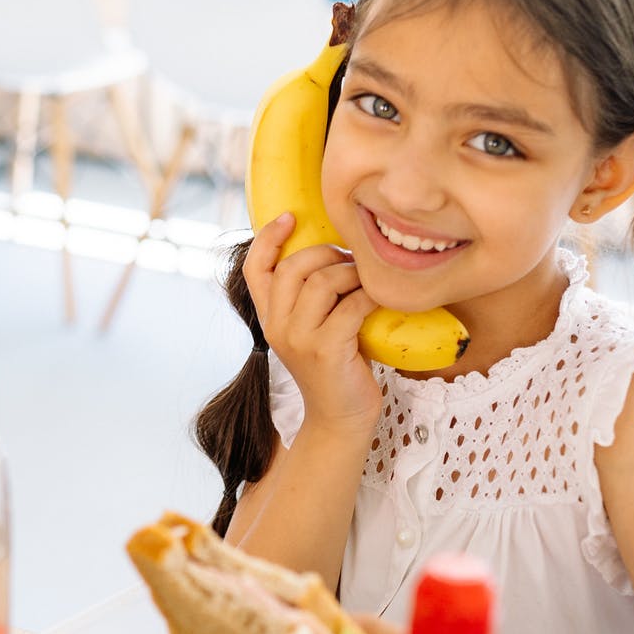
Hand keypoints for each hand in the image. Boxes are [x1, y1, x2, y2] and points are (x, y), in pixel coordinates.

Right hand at [243, 213, 381, 435]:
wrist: (340, 417)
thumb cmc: (335, 365)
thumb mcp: (310, 328)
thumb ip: (309, 296)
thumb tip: (335, 250)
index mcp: (269, 317)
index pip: (254, 268)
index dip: (268, 237)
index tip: (289, 216)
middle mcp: (276, 326)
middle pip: (294, 267)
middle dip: (327, 253)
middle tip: (350, 260)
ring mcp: (299, 340)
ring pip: (323, 283)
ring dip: (352, 274)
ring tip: (367, 281)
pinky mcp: (326, 352)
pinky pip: (351, 307)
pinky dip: (370, 297)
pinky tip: (380, 301)